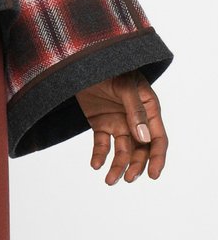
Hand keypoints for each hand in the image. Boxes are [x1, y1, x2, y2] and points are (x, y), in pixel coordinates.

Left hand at [75, 69, 167, 184]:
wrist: (81, 59)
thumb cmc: (110, 67)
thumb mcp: (125, 85)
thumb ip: (135, 111)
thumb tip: (144, 139)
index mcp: (149, 109)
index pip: (158, 138)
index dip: (157, 158)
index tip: (153, 175)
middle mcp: (135, 119)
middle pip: (141, 149)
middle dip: (135, 165)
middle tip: (126, 178)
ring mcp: (118, 121)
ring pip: (122, 150)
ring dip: (117, 166)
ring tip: (109, 180)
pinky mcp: (100, 123)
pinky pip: (102, 144)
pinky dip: (99, 155)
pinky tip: (95, 164)